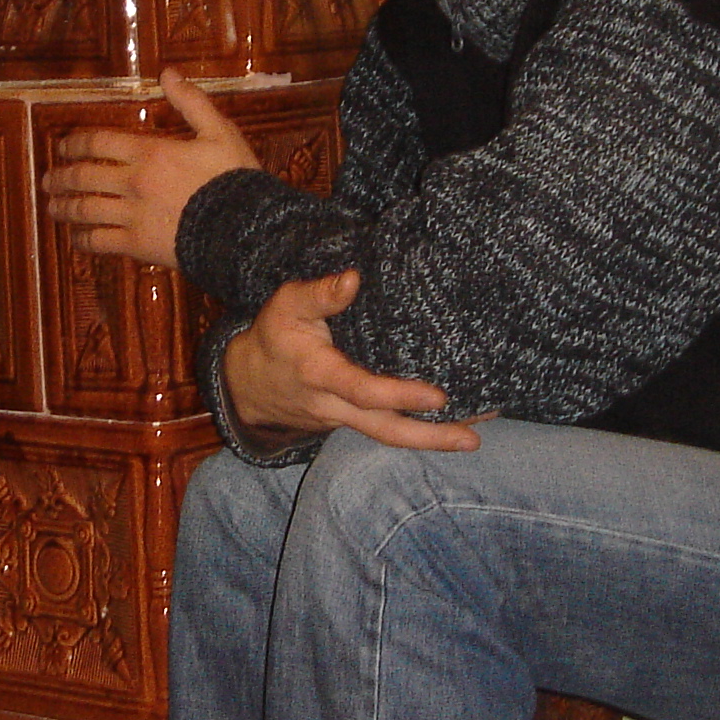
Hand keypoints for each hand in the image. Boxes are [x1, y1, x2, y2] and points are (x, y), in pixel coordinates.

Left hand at [42, 68, 260, 269]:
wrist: (246, 230)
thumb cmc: (235, 179)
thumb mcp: (219, 131)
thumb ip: (191, 102)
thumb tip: (167, 73)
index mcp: (149, 152)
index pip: (98, 143)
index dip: (74, 144)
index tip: (62, 147)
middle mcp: (133, 182)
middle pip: (83, 176)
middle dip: (60, 177)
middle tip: (48, 180)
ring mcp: (132, 216)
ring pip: (85, 210)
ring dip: (63, 208)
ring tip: (52, 207)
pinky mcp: (137, 246)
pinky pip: (99, 242)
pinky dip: (82, 239)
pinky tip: (76, 238)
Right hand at [225, 269, 475, 451]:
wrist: (247, 384)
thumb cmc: (274, 336)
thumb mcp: (287, 305)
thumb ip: (321, 293)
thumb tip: (354, 278)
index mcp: (319, 374)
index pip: (362, 390)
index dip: (399, 395)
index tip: (438, 397)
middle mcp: (333, 405)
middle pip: (384, 430)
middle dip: (429, 438)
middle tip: (471, 440)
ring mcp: (342, 420)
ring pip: (387, 435)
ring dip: (431, 440)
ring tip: (473, 438)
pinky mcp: (349, 423)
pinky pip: (384, 429)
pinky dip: (416, 430)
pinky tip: (449, 425)